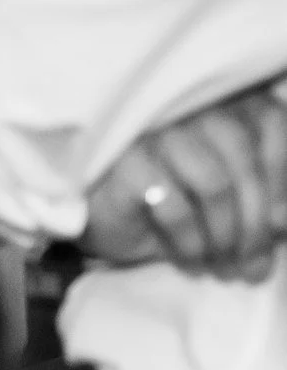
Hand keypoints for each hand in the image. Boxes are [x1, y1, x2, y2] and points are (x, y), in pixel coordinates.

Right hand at [85, 81, 286, 280]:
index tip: (279, 224)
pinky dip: (191, 242)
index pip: (271, 124)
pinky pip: (175, 207)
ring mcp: (152, 130)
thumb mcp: (231, 201)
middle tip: (253, 267)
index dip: (283, 178)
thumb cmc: (172, 201)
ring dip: (225, 237)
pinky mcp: (123, 160)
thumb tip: (282, 221)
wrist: (100, 215)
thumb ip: (266, 202)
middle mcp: (187, 106)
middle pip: (244, 159)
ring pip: (214, 185)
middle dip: (255, 223)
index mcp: (219, 101)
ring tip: (223, 268)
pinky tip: (192, 262)